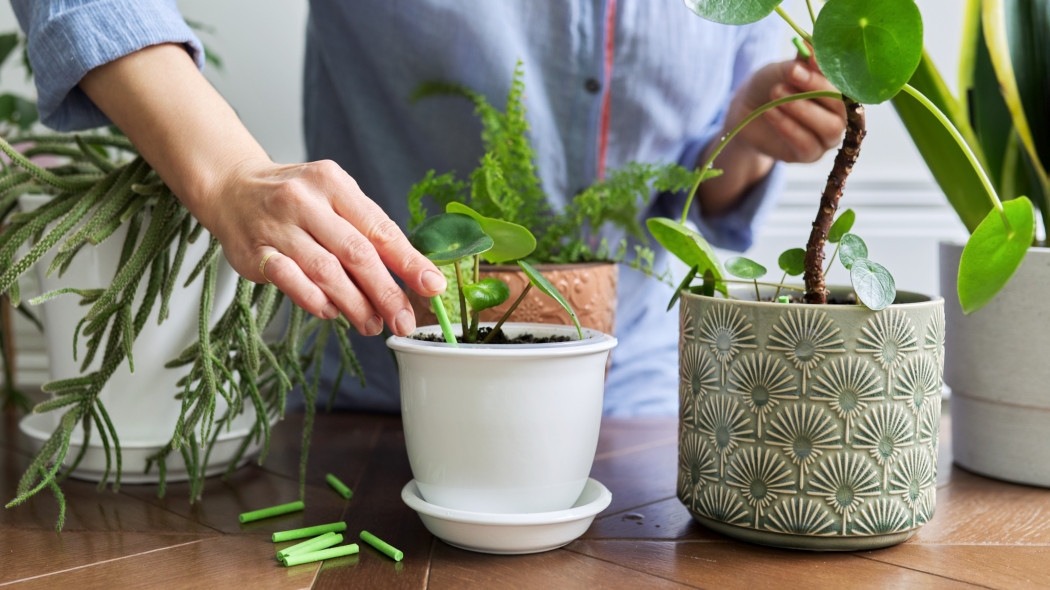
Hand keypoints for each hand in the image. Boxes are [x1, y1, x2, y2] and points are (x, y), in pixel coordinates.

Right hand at [78, 44, 444, 336]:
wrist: (232, 186)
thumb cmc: (297, 198)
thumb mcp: (335, 198)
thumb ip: (367, 230)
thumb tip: (411, 276)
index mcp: (334, 184)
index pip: (380, 228)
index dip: (409, 261)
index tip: (432, 286)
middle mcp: (305, 201)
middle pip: (356, 253)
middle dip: (386, 292)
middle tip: (403, 321)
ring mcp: (277, 226)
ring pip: (325, 271)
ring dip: (354, 304)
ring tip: (372, 324)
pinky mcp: (253, 251)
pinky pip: (289, 281)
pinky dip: (314, 300)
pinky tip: (330, 312)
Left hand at [726, 53, 847, 163]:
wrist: (746, 112)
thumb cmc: (770, 85)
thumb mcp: (781, 70)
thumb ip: (798, 63)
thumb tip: (810, 47)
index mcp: (839, 90)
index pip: (845, 81)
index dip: (829, 70)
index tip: (808, 58)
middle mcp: (840, 115)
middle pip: (840, 106)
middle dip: (816, 88)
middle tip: (791, 74)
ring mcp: (827, 138)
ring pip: (830, 128)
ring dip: (802, 109)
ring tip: (776, 93)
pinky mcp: (809, 155)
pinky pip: (807, 144)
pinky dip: (789, 127)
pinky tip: (770, 112)